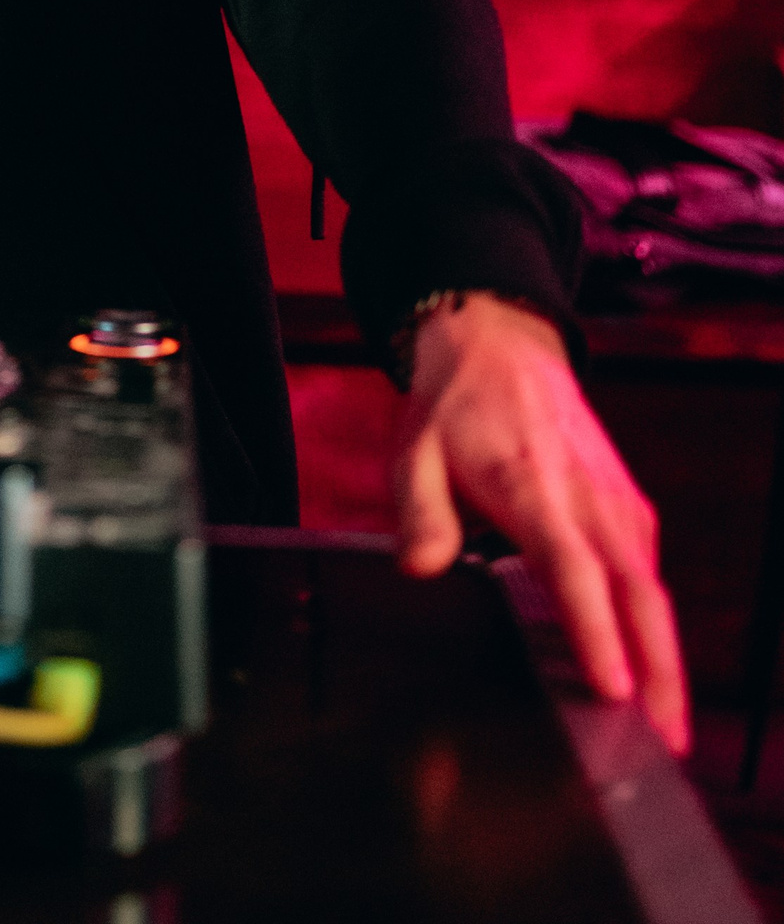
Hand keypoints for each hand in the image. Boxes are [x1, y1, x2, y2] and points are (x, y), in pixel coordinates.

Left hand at [396, 291, 688, 753]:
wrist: (498, 344)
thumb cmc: (454, 407)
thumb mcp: (414, 449)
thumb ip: (418, 512)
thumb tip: (421, 568)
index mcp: (530, 485)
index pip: (572, 569)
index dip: (595, 631)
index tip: (614, 686)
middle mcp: (585, 496)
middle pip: (635, 592)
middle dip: (657, 668)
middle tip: (666, 740)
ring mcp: (614, 499)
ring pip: (652, 588)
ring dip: (667, 656)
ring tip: (669, 727)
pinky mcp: (628, 504)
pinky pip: (650, 571)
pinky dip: (659, 623)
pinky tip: (657, 668)